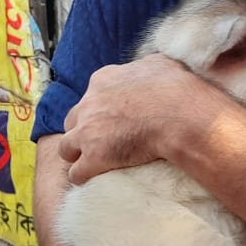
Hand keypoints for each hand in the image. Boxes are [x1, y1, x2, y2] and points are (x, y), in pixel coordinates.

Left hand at [60, 54, 221, 184]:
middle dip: (83, 130)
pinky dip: (83, 177)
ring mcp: (87, 132)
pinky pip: (77, 173)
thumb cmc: (175, 89)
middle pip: (74, 120)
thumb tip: (151, 67)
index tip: (112, 118)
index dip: (100, 109)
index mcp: (103, 80)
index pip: (91, 96)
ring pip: (66, 147)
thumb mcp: (160, 64)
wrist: (179, 115)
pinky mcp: (93, 157)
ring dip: (77, 155)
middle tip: (101, 141)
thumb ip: (146, 66)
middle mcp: (89, 104)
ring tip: (91, 164)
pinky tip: (93, 181)